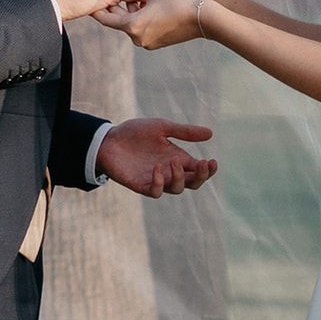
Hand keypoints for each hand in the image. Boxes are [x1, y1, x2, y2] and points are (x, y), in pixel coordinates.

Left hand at [94, 0, 207, 48]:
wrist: (203, 19)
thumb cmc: (178, 2)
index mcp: (132, 26)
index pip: (106, 19)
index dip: (98, 8)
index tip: (91, 0)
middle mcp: (137, 38)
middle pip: (119, 21)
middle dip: (116, 6)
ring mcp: (147, 42)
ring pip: (131, 24)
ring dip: (130, 10)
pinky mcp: (157, 43)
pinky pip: (142, 29)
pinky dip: (141, 17)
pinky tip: (146, 3)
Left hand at [96, 117, 216, 196]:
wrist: (108, 139)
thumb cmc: (135, 133)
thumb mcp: (162, 127)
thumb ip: (184, 132)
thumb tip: (211, 133)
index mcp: (178, 159)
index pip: (199, 170)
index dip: (209, 170)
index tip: (212, 161)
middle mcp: (169, 172)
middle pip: (193, 184)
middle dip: (201, 176)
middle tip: (202, 164)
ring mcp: (156, 180)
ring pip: (176, 189)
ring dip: (180, 177)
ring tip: (173, 160)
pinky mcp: (140, 185)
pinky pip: (154, 192)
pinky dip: (159, 183)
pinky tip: (157, 168)